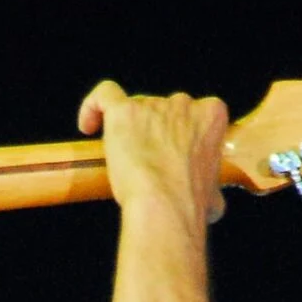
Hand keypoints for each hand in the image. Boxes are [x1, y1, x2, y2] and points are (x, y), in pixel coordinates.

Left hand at [78, 82, 227, 225]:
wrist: (165, 206)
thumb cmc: (188, 204)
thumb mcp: (213, 194)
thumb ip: (210, 186)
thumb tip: (212, 203)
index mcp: (210, 117)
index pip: (195, 115)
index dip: (182, 134)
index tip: (174, 153)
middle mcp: (183, 104)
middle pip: (164, 109)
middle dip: (157, 133)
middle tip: (151, 163)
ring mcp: (151, 105)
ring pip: (136, 108)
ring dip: (129, 131)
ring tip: (125, 163)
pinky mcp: (123, 111)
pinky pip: (105, 95)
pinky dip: (94, 107)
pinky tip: (88, 125)